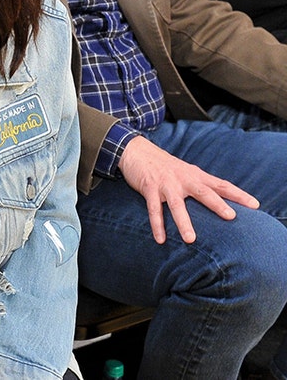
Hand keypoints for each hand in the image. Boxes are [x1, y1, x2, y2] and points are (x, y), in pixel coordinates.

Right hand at [117, 136, 257, 243]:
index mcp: (195, 175)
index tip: (255, 205)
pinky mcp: (150, 189)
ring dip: (184, 222)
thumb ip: (200, 185)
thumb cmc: (164, 166)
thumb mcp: (186, 172)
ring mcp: (166, 184)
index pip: (221, 185)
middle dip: (217, 205)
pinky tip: (161, 239)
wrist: (137, 151)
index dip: (238, 194)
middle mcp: (183, 179)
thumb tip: (219, 202)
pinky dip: (157, 225)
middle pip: (204, 192)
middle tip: (231, 216)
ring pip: (177, 205)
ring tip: (190, 239)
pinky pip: (154, 210)